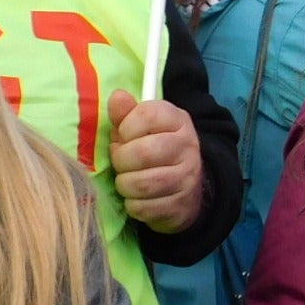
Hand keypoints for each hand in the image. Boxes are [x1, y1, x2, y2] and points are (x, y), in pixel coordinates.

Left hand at [108, 88, 204, 231]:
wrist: (187, 187)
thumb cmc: (155, 151)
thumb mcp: (143, 128)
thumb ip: (126, 113)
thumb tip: (116, 97)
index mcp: (178, 120)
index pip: (146, 115)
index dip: (125, 127)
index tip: (123, 136)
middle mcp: (188, 146)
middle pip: (142, 152)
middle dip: (121, 160)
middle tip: (121, 162)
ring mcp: (187, 177)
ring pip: (141, 183)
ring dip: (124, 184)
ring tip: (126, 180)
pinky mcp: (181, 205)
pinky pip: (143, 207)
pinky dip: (132, 204)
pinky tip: (137, 197)